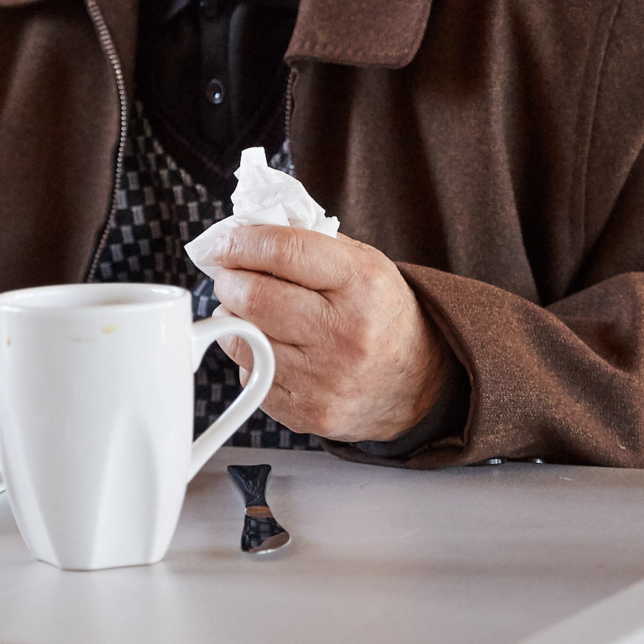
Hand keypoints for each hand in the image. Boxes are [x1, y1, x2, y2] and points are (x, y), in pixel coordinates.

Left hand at [207, 223, 453, 442]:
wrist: (417, 384)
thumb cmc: (380, 313)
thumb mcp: (363, 263)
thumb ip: (308, 241)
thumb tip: (245, 231)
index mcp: (362, 284)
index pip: (283, 251)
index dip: (242, 243)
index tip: (225, 244)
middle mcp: (344, 334)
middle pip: (254, 297)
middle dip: (228, 281)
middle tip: (229, 276)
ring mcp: (325, 379)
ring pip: (242, 339)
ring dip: (232, 318)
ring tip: (248, 311)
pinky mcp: (307, 412)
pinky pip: (250, 375)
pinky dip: (248, 356)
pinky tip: (268, 346)